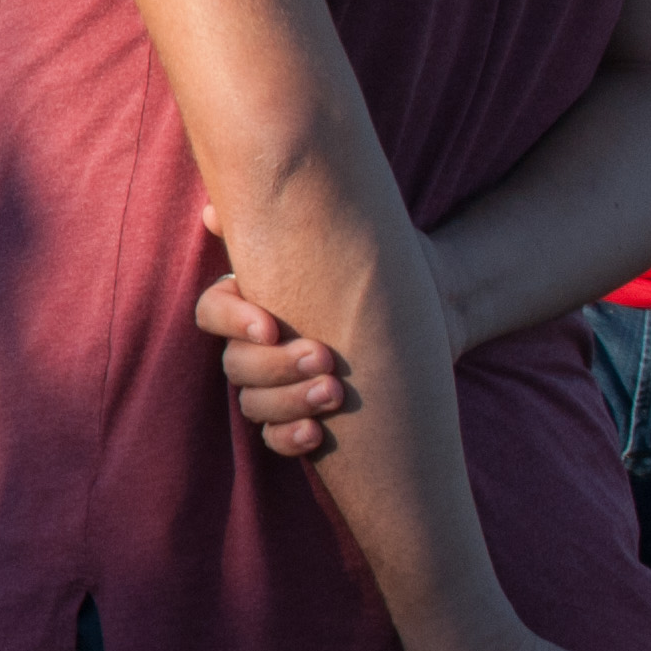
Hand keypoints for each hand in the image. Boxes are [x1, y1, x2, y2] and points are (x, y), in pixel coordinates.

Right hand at [191, 203, 485, 460]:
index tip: (271, 326)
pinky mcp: (301, 415)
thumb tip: (215, 212)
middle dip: (277, 366)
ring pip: (253, 404)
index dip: (232, 323)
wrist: (437, 302)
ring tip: (335, 393)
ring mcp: (278, 383)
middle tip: (325, 358)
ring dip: (288, 402)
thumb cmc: (382, 263)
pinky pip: (274, 438)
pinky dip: (290, 438)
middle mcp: (257, 343)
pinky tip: (317, 432)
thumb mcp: (343, 233)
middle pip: (235, 364)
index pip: (212, 312)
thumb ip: (286, 220)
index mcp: (253, 298)